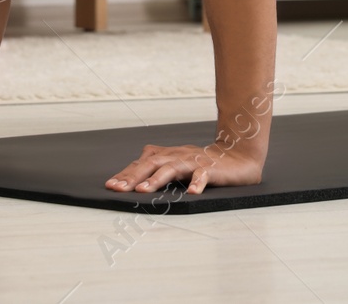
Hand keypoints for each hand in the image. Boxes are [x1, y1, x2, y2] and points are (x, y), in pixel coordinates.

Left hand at [104, 142, 264, 194]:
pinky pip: (204, 175)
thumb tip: (131, 176)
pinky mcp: (211, 168)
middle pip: (152, 163)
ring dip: (157, 179)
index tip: (110, 185)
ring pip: (173, 168)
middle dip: (134, 176)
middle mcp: (178, 155)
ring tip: (144, 190)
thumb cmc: (202, 163)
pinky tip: (192, 193)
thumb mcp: (176, 163)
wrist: (236, 157)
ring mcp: (194, 161)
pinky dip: (198, 183)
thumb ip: (156, 167)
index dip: (126, 174)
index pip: (142, 163)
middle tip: (119, 188)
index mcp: (168, 155)